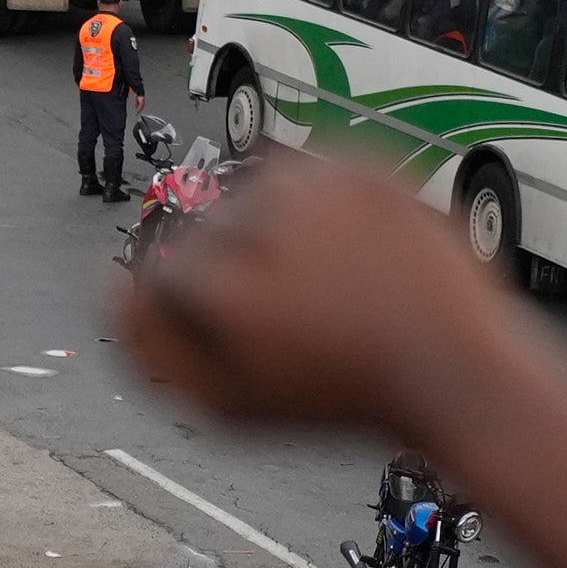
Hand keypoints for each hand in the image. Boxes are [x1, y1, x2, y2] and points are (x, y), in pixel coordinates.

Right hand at [121, 148, 508, 436]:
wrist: (455, 369)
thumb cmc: (341, 395)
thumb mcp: (228, 400)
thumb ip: (151, 348)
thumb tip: (112, 288)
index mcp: (216, 284)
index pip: (164, 274)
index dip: (197, 310)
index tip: (236, 330)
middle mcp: (259, 222)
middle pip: (210, 231)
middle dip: (236, 268)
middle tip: (290, 312)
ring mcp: (319, 188)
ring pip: (261, 198)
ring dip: (279, 235)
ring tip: (325, 283)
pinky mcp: (366, 167)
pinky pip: (321, 180)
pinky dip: (328, 213)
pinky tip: (353, 256)